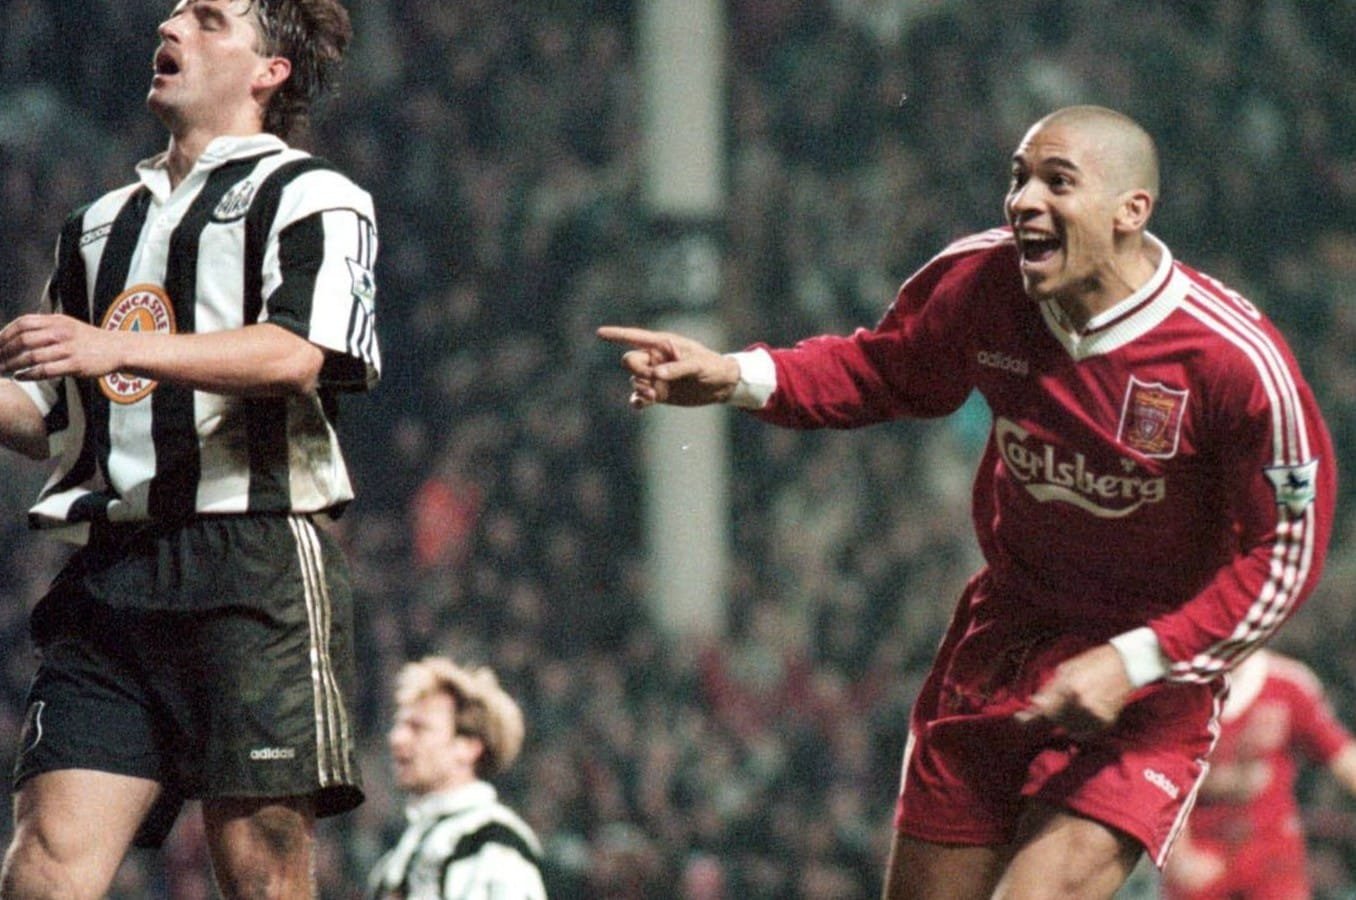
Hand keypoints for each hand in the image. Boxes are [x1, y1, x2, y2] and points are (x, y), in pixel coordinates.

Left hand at [0, 314, 125, 380]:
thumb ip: (44, 327)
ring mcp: (68, 349)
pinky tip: (20, 377)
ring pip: (31, 356)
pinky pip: (45, 370)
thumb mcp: (67, 325)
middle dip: (3, 351)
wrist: (118, 349)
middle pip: (23, 340)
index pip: (23, 323)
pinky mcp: (75, 365)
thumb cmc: (89, 340)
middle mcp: (61, 332)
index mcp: (57, 321)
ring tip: (2, 370)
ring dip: (12, 364)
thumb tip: (15, 335)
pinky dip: (28, 374)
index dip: (5, 334)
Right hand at [596, 325, 740, 408]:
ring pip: (635, 380)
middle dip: (636, 369)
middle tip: (652, 379)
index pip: (635, 337)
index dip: (617, 334)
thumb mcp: (698, 365)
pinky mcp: (658, 393)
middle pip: (630, 361)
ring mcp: (655, 376)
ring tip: (654, 395)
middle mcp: (655, 359)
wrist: (721, 385)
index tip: (599, 332)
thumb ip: (677, 369)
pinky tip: (641, 404)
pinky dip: (637, 401)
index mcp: (663, 344)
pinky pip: (639, 397)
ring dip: (640, 388)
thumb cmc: (712, 366)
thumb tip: (656, 375)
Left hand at [1016, 644, 1133, 739]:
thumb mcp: (1066, 669)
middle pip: (1054, 720)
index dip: (1028, 719)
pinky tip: (1082, 714)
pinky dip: (1079, 727)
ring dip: (1065, 721)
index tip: (1018, 720)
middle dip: (1050, 714)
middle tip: (1055, 706)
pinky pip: (1085, 733)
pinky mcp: (1106, 722)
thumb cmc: (1092, 662)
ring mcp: (1094, 715)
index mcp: (1068, 688)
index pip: (1043, 711)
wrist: (1126, 665)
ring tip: (1073, 705)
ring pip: (1069, 729)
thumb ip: (1050, 688)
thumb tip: (1034, 703)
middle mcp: (1080, 704)